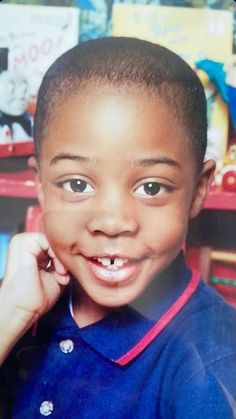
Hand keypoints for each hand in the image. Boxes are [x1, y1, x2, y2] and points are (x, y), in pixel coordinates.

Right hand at [0, 233, 69, 362]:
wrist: (23, 309)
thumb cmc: (36, 298)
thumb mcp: (55, 276)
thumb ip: (62, 263)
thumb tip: (76, 254)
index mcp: (31, 252)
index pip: (55, 245)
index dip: (64, 258)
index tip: (67, 276)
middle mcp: (26, 244)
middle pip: (55, 241)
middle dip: (63, 258)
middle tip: (64, 276)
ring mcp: (23, 241)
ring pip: (53, 240)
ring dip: (60, 258)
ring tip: (61, 275)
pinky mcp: (23, 242)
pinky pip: (48, 240)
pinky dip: (56, 255)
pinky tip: (57, 271)